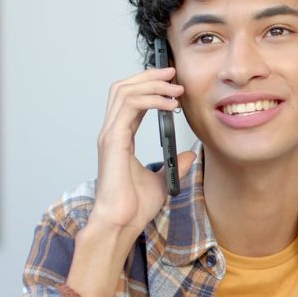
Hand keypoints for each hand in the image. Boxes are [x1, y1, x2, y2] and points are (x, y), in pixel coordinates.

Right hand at [83, 67, 196, 248]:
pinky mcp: (113, 140)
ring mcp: (110, 134)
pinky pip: (130, 106)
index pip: (130, 100)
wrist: (120, 223)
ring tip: (175, 86)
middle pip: (123, 87)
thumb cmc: (133, 207)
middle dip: (149, 75)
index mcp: (120, 138)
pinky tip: (171, 104)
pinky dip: (151, 99)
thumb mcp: (161, 181)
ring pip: (124, 91)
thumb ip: (173, 165)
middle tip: (173, 72)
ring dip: (152, 83)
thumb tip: (187, 154)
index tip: (172, 82)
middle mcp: (112, 132)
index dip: (150, 86)